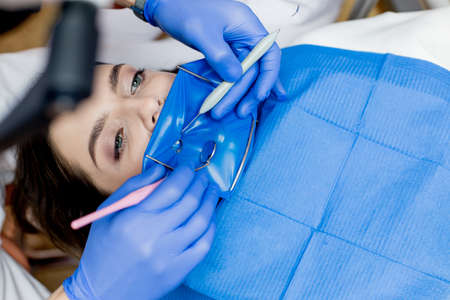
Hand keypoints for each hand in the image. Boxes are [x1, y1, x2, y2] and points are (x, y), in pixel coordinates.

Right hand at [63, 165, 218, 299]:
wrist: (102, 293)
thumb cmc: (103, 249)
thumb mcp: (108, 212)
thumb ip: (135, 186)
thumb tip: (162, 170)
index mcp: (134, 219)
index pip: (171, 188)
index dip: (185, 173)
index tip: (187, 166)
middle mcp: (153, 237)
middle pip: (190, 202)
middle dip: (200, 183)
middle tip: (202, 176)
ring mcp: (168, 256)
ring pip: (201, 222)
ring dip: (210, 202)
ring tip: (211, 191)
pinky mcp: (178, 272)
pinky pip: (203, 245)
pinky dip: (210, 227)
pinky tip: (209, 217)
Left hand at [144, 0, 286, 117]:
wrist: (165, 4)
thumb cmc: (183, 8)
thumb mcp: (202, 32)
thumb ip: (220, 56)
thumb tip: (235, 78)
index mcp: (247, 26)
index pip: (268, 54)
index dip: (268, 77)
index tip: (260, 96)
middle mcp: (245, 36)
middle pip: (255, 69)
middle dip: (246, 92)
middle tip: (239, 112)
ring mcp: (234, 45)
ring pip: (242, 74)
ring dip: (236, 94)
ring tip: (224, 111)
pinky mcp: (223, 52)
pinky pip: (231, 73)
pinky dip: (230, 88)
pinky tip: (232, 101)